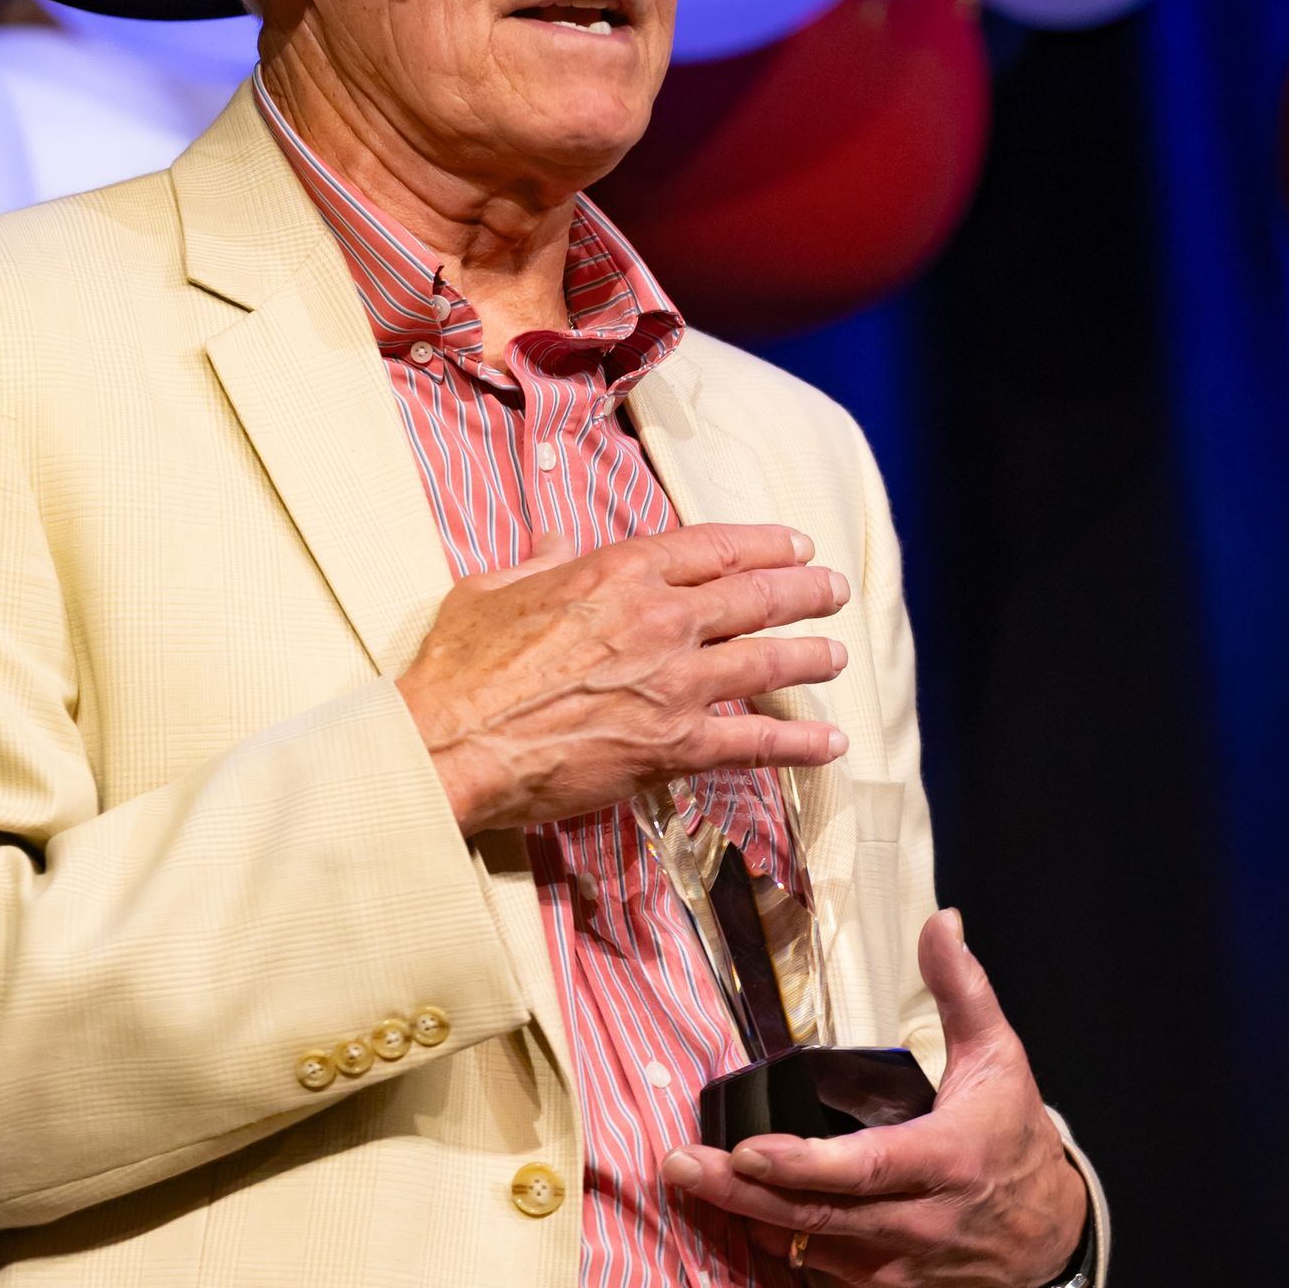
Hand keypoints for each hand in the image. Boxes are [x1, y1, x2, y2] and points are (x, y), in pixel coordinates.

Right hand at [396, 523, 850, 836]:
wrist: (452, 743)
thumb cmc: (460, 668)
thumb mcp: (489, 591)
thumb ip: (533, 563)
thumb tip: (551, 540)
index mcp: (616, 572)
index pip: (712, 547)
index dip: (763, 544)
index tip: (794, 545)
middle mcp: (659, 619)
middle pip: (754, 596)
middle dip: (803, 591)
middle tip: (832, 589)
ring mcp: (674, 684)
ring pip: (766, 661)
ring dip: (810, 656)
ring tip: (836, 653)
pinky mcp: (675, 747)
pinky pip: (754, 742)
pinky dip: (799, 743)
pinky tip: (830, 744)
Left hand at [660, 908, 1088, 1287]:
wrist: (1051, 1238)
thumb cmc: (1014, 1138)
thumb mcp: (999, 1058)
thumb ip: (962, 989)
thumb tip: (942, 921)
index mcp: (948, 1161)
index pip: (869, 1168)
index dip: (805, 1165)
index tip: (747, 1150)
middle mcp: (922, 1223)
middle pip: (821, 1214)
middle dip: (743, 1193)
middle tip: (680, 1166)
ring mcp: (901, 1264)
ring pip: (810, 1246)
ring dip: (746, 1217)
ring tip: (688, 1182)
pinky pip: (818, 1269)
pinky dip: (780, 1241)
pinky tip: (741, 1211)